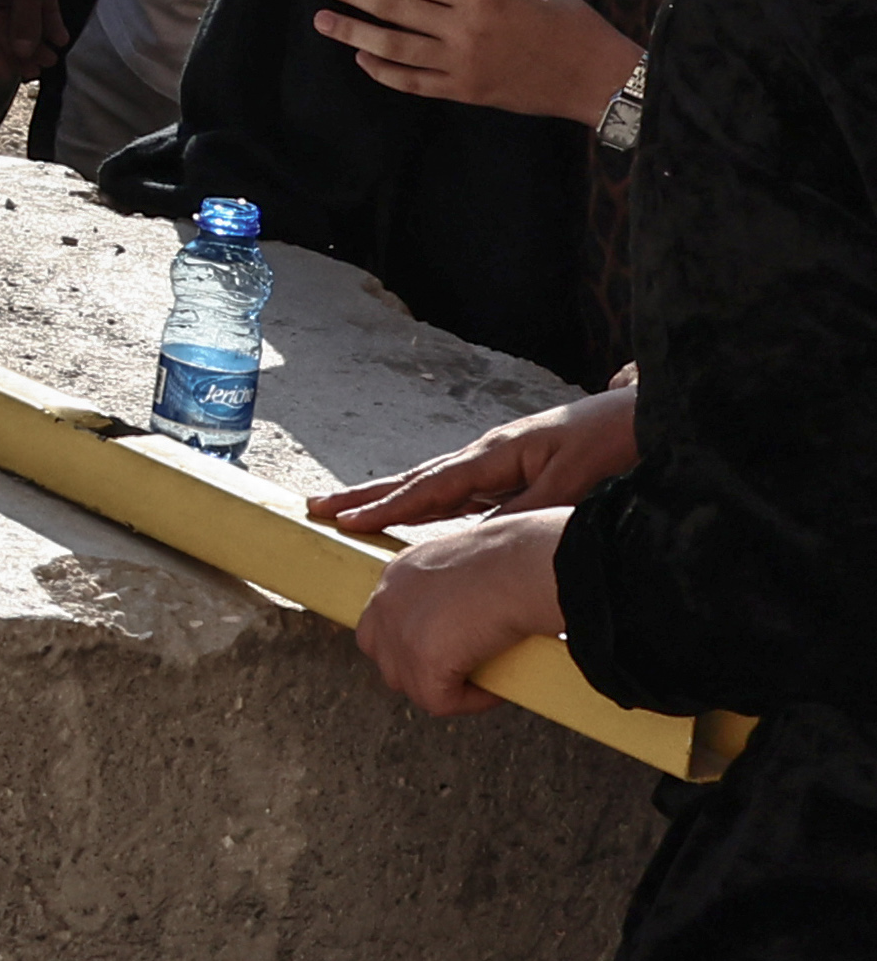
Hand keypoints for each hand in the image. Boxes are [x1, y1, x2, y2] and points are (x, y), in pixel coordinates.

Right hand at [0, 0, 78, 87]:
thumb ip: (24, 21)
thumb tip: (21, 53)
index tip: (6, 76)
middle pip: (3, 30)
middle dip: (19, 51)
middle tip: (35, 71)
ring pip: (23, 23)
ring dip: (36, 42)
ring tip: (52, 58)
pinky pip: (41, 11)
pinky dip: (50, 25)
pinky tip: (61, 39)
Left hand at [310, 0, 634, 121]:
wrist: (596, 73)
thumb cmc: (568, 18)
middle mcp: (465, 29)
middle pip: (394, 8)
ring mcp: (462, 63)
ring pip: (393, 47)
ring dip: (353, 32)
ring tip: (323, 21)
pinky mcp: (465, 91)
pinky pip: (413, 82)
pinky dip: (383, 70)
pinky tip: (362, 57)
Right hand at [316, 384, 636, 547]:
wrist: (641, 418)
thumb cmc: (609, 444)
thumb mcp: (570, 483)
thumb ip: (521, 511)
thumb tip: (474, 542)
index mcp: (494, 455)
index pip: (429, 486)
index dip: (388, 507)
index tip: (347, 523)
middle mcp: (486, 457)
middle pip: (415, 479)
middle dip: (366, 496)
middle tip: (317, 509)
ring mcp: (495, 465)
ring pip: (430, 486)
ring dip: (389, 500)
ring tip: (348, 514)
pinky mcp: (510, 473)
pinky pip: (456, 494)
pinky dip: (425, 505)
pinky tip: (412, 515)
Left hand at [357, 509, 575, 718]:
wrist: (526, 565)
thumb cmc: (516, 559)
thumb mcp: (468, 564)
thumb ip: (451, 589)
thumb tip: (467, 617)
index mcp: (398, 575)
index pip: (382, 622)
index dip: (412, 644)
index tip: (448, 651)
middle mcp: (387, 601)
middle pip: (384, 655)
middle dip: (418, 669)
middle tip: (462, 670)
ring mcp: (399, 632)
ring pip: (409, 682)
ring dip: (444, 687)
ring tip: (480, 678)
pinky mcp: (422, 660)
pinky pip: (439, 701)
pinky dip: (470, 701)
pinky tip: (494, 688)